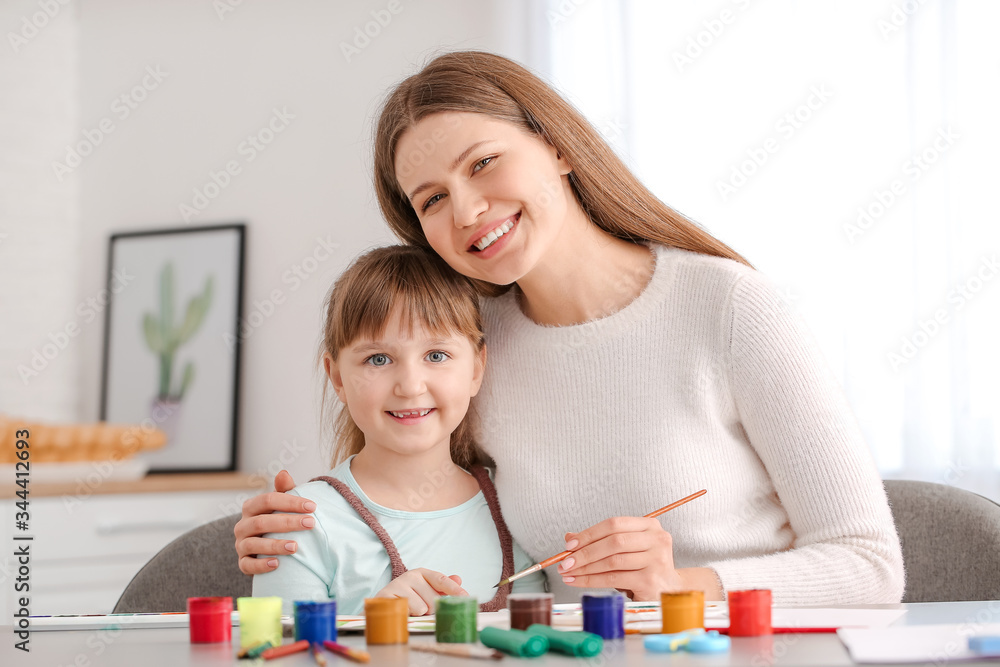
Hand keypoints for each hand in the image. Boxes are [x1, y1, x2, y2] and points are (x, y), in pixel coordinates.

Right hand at [235, 470, 315, 574]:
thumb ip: (283, 490)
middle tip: (310, 524)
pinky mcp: (243, 563)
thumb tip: (283, 473)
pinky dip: (261, 565)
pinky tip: (277, 564)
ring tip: (296, 547)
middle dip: (288, 522)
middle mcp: (242, 525)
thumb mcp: (282, 505)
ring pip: (254, 544)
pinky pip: (248, 565)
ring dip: (275, 545)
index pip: (268, 500)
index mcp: (251, 507)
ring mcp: (241, 545)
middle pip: (261, 522)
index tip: (312, 506)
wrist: (267, 548)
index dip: (290, 502)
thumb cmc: (278, 521)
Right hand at [375, 569, 467, 615]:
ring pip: (421, 608)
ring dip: (417, 614)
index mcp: (422, 573)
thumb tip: (458, 578)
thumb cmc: (407, 598)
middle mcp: (410, 575)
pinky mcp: (387, 596)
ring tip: (408, 610)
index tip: (466, 597)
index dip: (454, 589)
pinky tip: (401, 612)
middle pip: (434, 599)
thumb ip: (441, 586)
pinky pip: (407, 612)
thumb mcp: (424, 590)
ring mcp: (398, 585)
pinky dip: (406, 615)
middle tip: (420, 607)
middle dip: (430, 609)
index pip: (441, 579)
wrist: (379, 604)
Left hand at [557, 516, 684, 600]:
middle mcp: (656, 539)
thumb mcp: (625, 549)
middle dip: (585, 552)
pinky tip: (578, 581)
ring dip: (585, 568)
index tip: (570, 544)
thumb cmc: (644, 567)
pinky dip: (592, 580)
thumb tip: (570, 538)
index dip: (589, 533)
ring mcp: (656, 560)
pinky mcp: (651, 580)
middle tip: (565, 561)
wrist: (670, 589)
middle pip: (613, 541)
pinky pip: (614, 579)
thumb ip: (600, 541)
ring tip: (569, 572)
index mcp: (650, 525)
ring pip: (612, 561)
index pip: (614, 524)